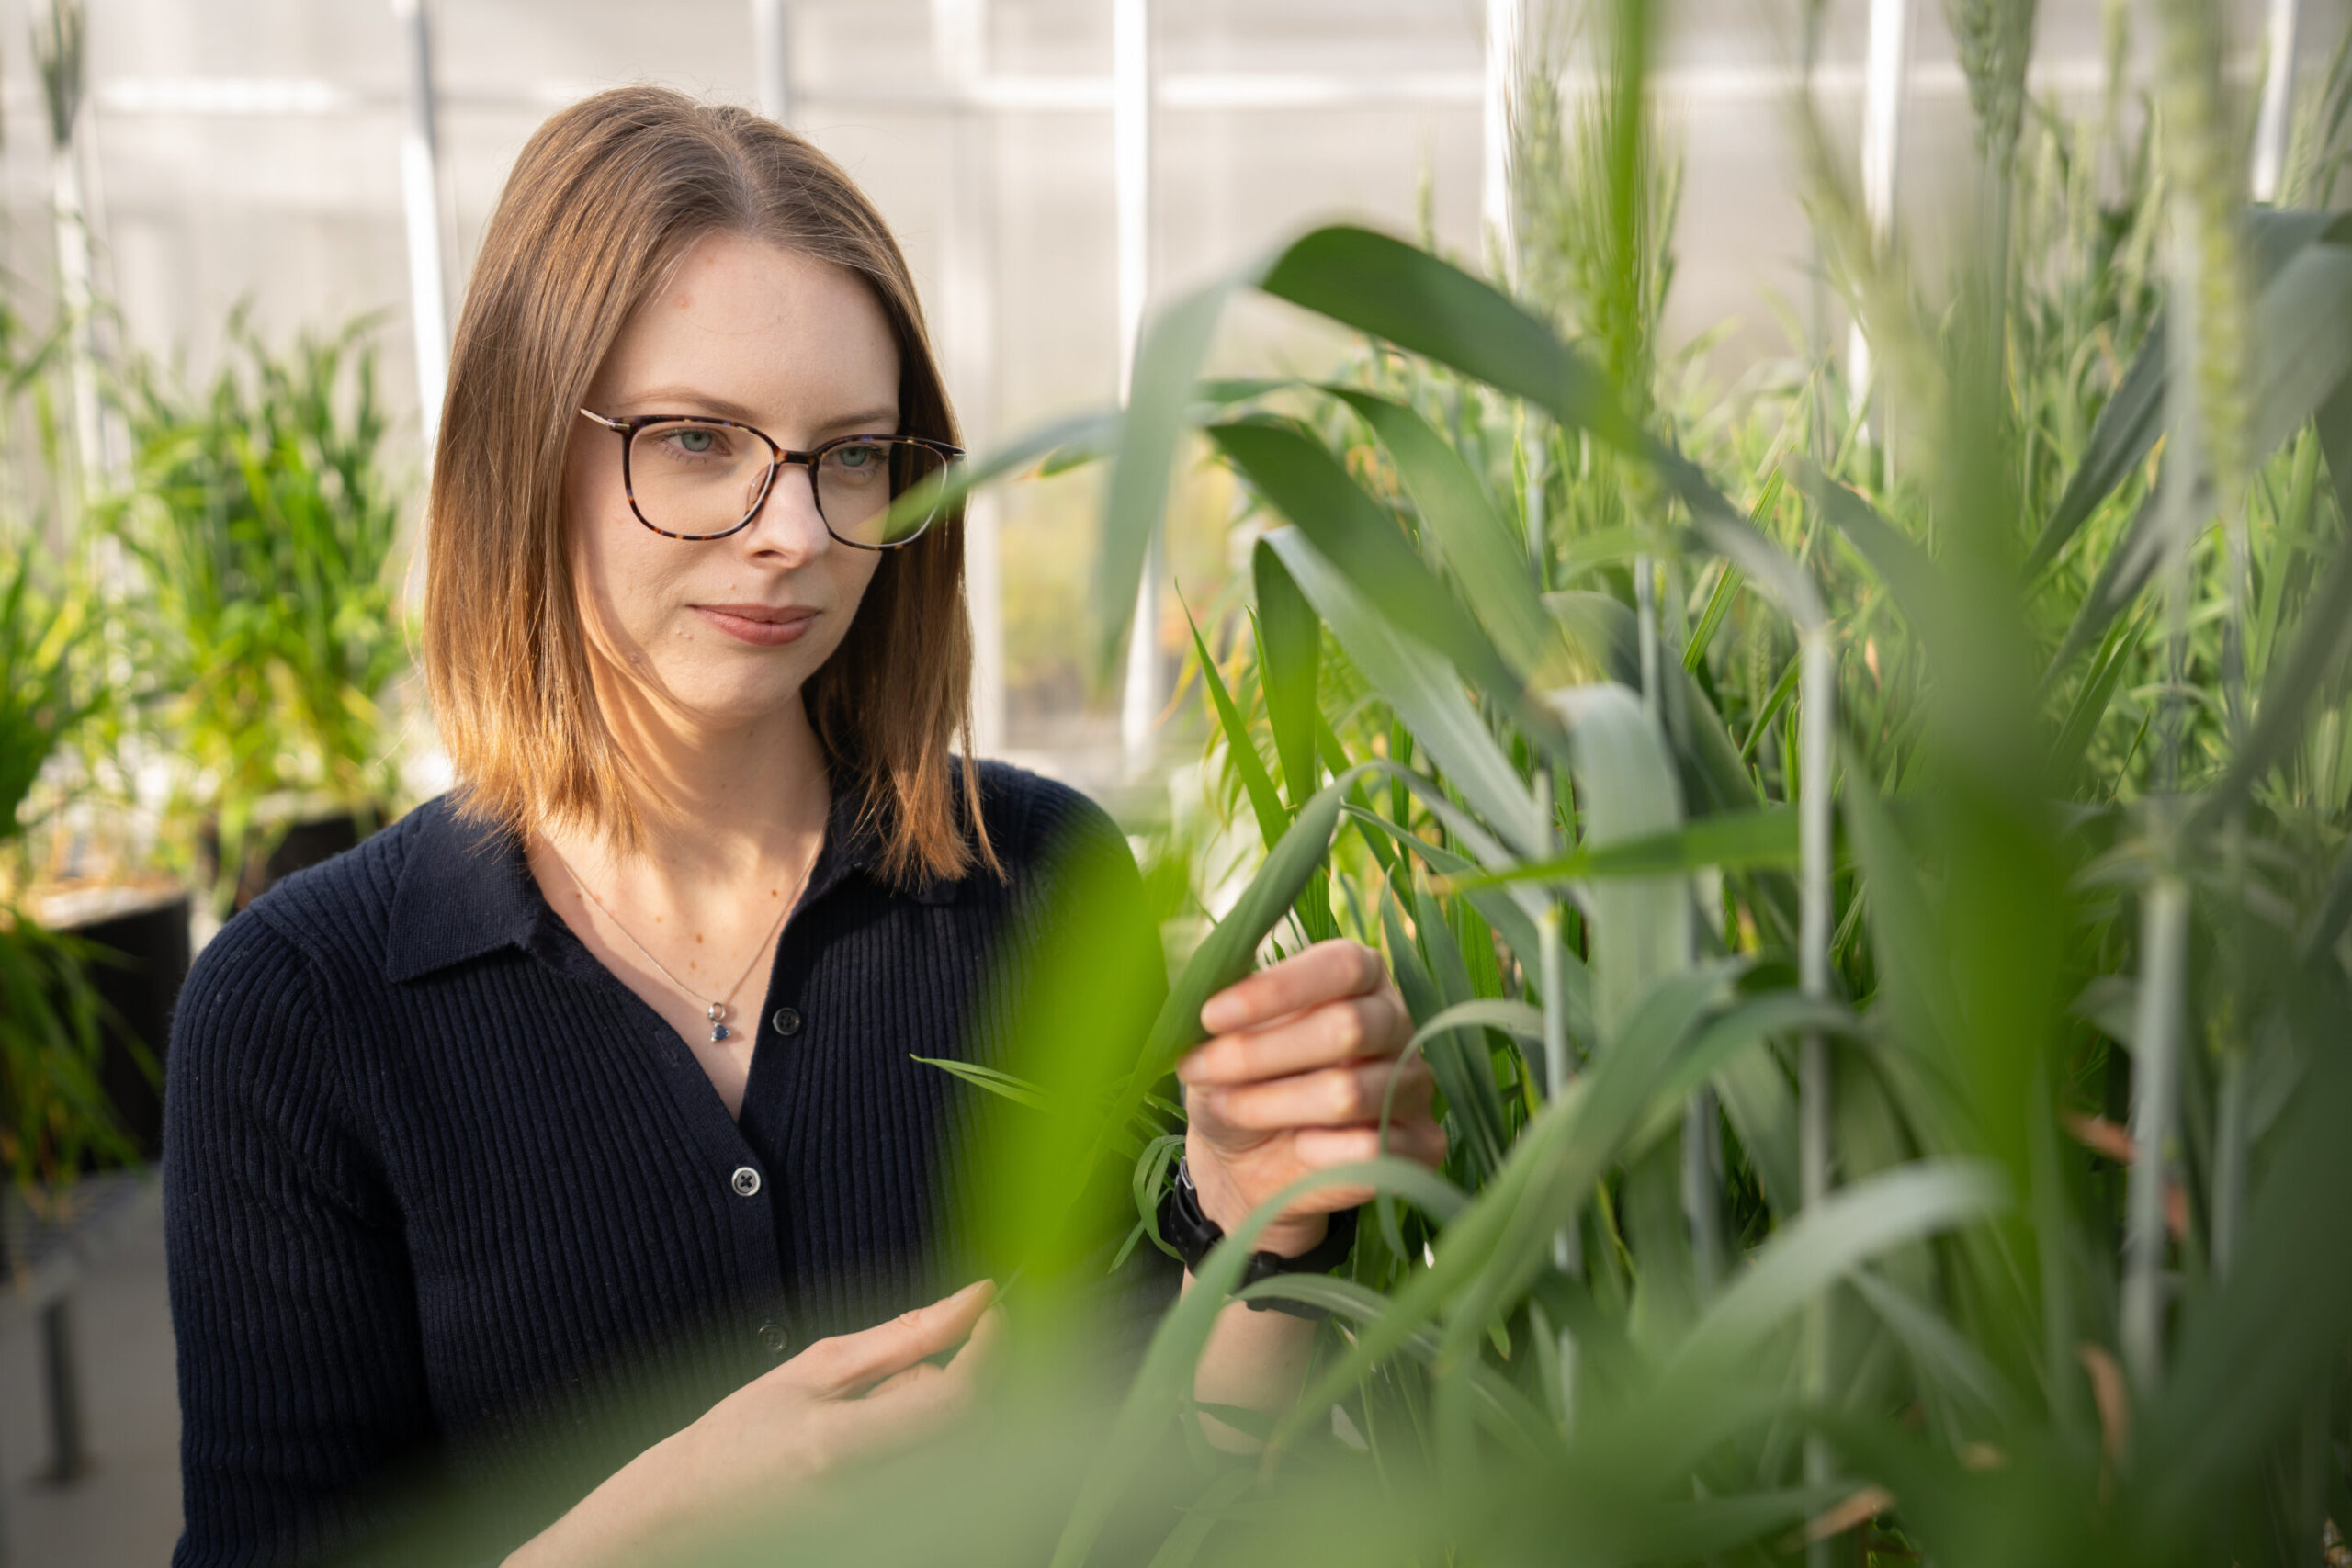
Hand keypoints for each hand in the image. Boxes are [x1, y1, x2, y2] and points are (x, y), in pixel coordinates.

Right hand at [508, 1280, 1000, 1565]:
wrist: (695, 1511)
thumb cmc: (742, 1435)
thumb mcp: (815, 1367)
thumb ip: (904, 1336)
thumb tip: (974, 1299)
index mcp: (840, 1448)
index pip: (956, 1401)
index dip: (990, 1350)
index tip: (994, 1313)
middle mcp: (870, 1499)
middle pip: (978, 1431)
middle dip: (977, 1376)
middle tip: (942, 1347)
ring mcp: (885, 1527)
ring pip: (970, 1456)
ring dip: (958, 1412)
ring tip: (894, 1401)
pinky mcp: (895, 1537)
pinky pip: (950, 1481)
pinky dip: (943, 1443)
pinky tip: (897, 1434)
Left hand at [1177, 939, 1444, 1257]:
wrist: (1249, 1163)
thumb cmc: (1237, 1080)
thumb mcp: (1219, 1041)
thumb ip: (1226, 1013)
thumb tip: (1210, 1002)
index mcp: (1362, 976)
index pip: (1341, 966)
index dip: (1277, 989)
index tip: (1211, 1015)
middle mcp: (1397, 1022)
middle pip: (1348, 1027)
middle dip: (1261, 1052)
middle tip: (1202, 1068)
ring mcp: (1415, 1084)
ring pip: (1350, 1093)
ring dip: (1272, 1104)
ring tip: (1228, 1107)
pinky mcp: (1421, 1144)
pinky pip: (1372, 1148)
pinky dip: (1318, 1151)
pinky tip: (1297, 1146)